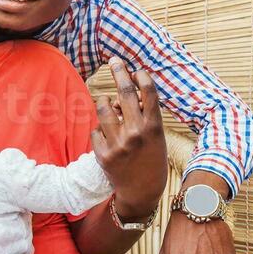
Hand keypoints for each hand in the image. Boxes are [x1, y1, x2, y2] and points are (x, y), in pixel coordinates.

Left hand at [91, 59, 165, 219]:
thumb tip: (122, 93)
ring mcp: (118, 144)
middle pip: (126, 92)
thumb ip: (143, 116)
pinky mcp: (103, 155)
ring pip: (104, 107)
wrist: (142, 193)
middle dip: (119, 72)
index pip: (148, 92)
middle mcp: (136, 134)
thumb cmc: (152, 160)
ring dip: (105, 101)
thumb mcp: (156, 137)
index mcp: (154, 128)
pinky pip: (95, 130)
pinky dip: (100, 129)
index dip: (141, 76)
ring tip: (108, 103)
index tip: (136, 70)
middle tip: (114, 60)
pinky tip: (108, 137)